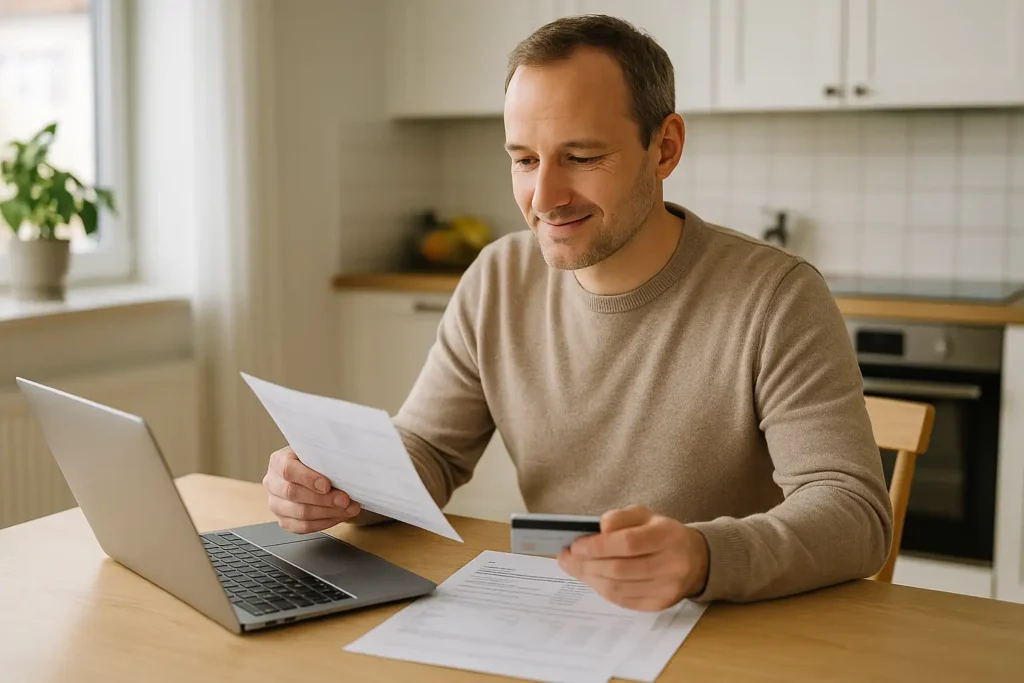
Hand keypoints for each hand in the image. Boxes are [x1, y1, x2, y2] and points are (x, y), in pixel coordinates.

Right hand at [262, 446, 361, 533]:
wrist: (312, 472)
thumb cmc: (316, 460)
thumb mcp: (317, 451)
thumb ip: (324, 456)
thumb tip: (343, 466)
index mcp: (278, 461)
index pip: (288, 470)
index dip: (308, 478)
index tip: (327, 485)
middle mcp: (273, 483)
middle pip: (293, 494)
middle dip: (324, 499)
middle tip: (344, 500)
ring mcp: (276, 504)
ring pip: (300, 514)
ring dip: (328, 512)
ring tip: (348, 508)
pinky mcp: (284, 520)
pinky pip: (303, 527)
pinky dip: (325, 523)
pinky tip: (339, 516)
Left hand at [557, 504, 708, 610]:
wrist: (695, 559)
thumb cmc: (661, 533)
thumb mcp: (644, 515)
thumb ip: (620, 517)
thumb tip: (599, 531)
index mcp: (667, 536)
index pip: (629, 543)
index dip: (598, 546)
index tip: (575, 545)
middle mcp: (671, 564)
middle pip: (620, 569)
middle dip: (587, 564)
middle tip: (566, 558)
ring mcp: (667, 588)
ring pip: (619, 588)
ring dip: (590, 578)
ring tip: (574, 568)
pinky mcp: (660, 604)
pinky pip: (624, 601)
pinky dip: (603, 590)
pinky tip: (592, 579)